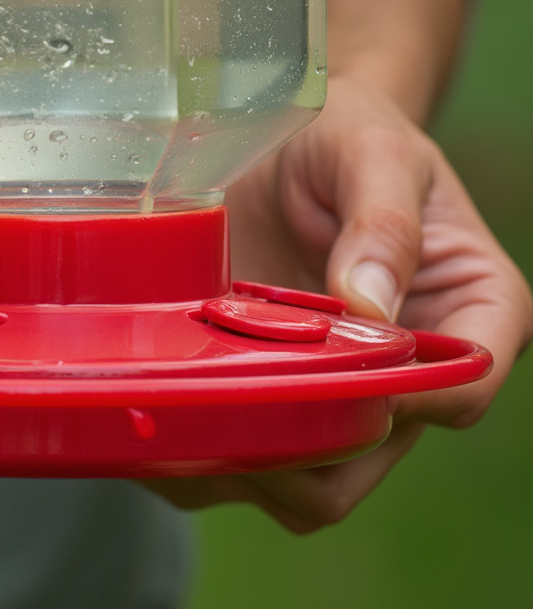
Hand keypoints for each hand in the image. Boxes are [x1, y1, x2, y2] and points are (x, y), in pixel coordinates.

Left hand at [143, 76, 532, 532]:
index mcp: (467, 314)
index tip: (326, 363)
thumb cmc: (342, 133)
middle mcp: (402, 376)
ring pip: (299, 488)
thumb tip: (369, 304)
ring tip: (177, 404)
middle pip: (367, 462)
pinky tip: (154, 408)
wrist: (275, 135)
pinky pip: (236, 465)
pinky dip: (195, 453)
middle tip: (224, 399)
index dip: (400, 398)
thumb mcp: (370, 149)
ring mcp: (329, 397)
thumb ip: (381, 220)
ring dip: (238, 463)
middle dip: (299, 453)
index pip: (461, 388)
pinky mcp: (264, 400)